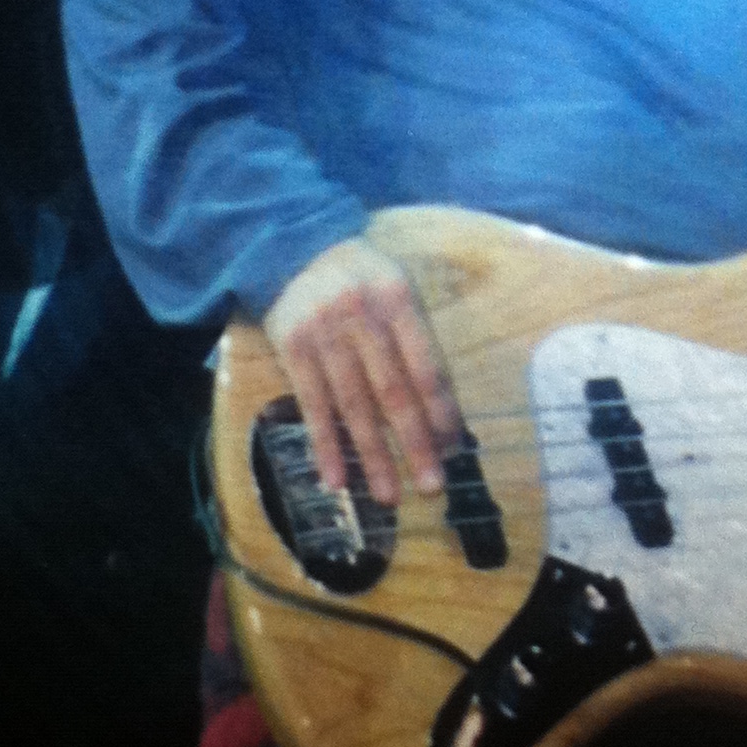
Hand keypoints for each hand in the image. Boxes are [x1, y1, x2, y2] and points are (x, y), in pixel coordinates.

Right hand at [264, 238, 463, 505]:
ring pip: (354, 406)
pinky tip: (337, 480)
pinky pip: (313, 406)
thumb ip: (418, 340)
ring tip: (389, 497)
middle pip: (393, 391)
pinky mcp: (293, 350)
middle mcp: (361, 316)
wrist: (294, 250)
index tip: (453, 447)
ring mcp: (324, 334)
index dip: (441, 408)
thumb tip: (442, 411)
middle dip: (414, 443)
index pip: (425, 363)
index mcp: (398, 298)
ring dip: (372, 456)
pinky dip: (325, 445)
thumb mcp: (397, 289)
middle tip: (431, 487)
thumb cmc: (362, 279)